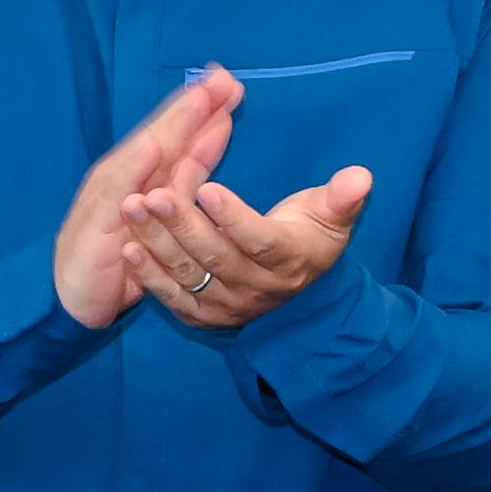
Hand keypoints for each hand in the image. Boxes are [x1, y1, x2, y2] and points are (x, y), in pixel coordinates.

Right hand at [51, 72, 243, 328]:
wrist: (73, 294)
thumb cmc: (118, 253)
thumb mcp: (161, 212)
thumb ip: (185, 175)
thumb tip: (215, 134)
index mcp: (144, 174)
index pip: (178, 136)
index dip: (203, 110)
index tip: (231, 82)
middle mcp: (127, 176)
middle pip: (165, 134)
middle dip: (193, 106)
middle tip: (223, 78)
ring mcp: (111, 193)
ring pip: (146, 153)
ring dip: (172, 126)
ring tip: (198, 101)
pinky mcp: (97, 219)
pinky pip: (119, 191)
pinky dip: (136, 168)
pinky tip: (154, 148)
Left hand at [126, 165, 374, 328]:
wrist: (296, 288)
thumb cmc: (309, 238)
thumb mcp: (330, 219)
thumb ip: (342, 199)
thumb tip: (361, 176)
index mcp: (288, 259)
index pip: (259, 240)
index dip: (233, 218)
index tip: (207, 188)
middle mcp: (256, 288)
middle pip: (216, 258)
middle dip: (182, 225)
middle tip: (154, 193)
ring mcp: (228, 305)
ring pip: (188, 274)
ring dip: (157, 242)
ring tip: (132, 208)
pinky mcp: (204, 315)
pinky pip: (174, 298)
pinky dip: (149, 276)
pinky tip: (128, 249)